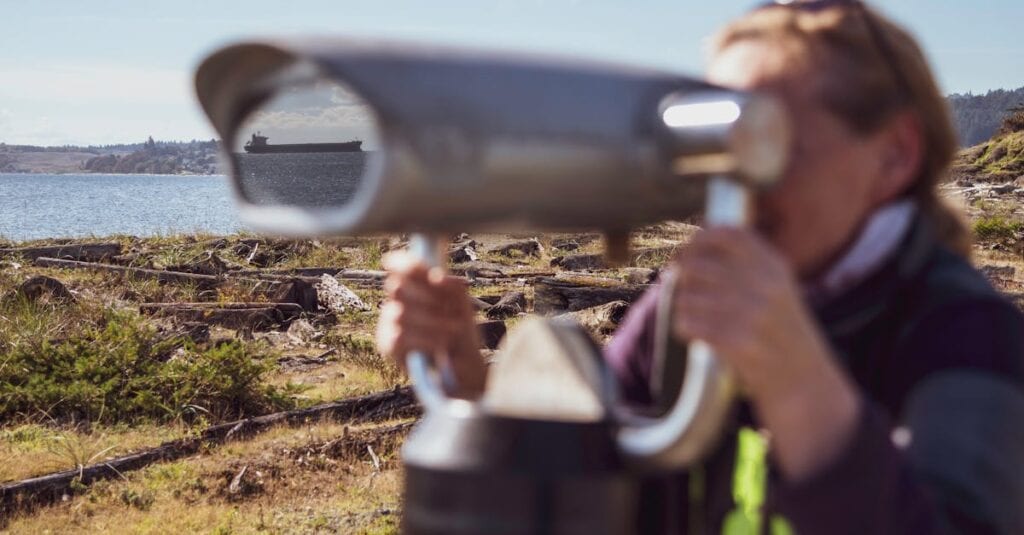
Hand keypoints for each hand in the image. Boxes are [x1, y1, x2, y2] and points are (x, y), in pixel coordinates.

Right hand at [376, 250, 486, 398]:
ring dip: (433, 322)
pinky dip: (425, 339)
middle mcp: (395, 302)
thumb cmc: (460, 334)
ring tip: (455, 330)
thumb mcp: (463, 306)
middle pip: (397, 287)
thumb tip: (437, 276)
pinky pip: (400, 336)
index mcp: (412, 287)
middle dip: (428, 296)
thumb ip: (453, 287)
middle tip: (452, 310)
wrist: (464, 369)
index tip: (427, 272)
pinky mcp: (387, 345)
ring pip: (401, 313)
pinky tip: (441, 346)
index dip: (407, 264)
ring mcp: (388, 324)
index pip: (398, 266)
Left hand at [671, 227, 860, 480]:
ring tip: (695, 319)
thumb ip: (745, 266)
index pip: (728, 234)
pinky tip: (694, 335)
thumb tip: (689, 249)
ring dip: (682, 307)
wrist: (804, 383)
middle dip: (682, 280)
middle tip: (685, 293)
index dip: (698, 240)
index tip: (685, 254)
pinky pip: (689, 324)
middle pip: (698, 266)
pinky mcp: (740, 343)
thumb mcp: (777, 289)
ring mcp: (754, 314)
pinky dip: (684, 328)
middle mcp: (767, 286)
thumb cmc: (781, 335)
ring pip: (688, 296)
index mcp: (776, 267)